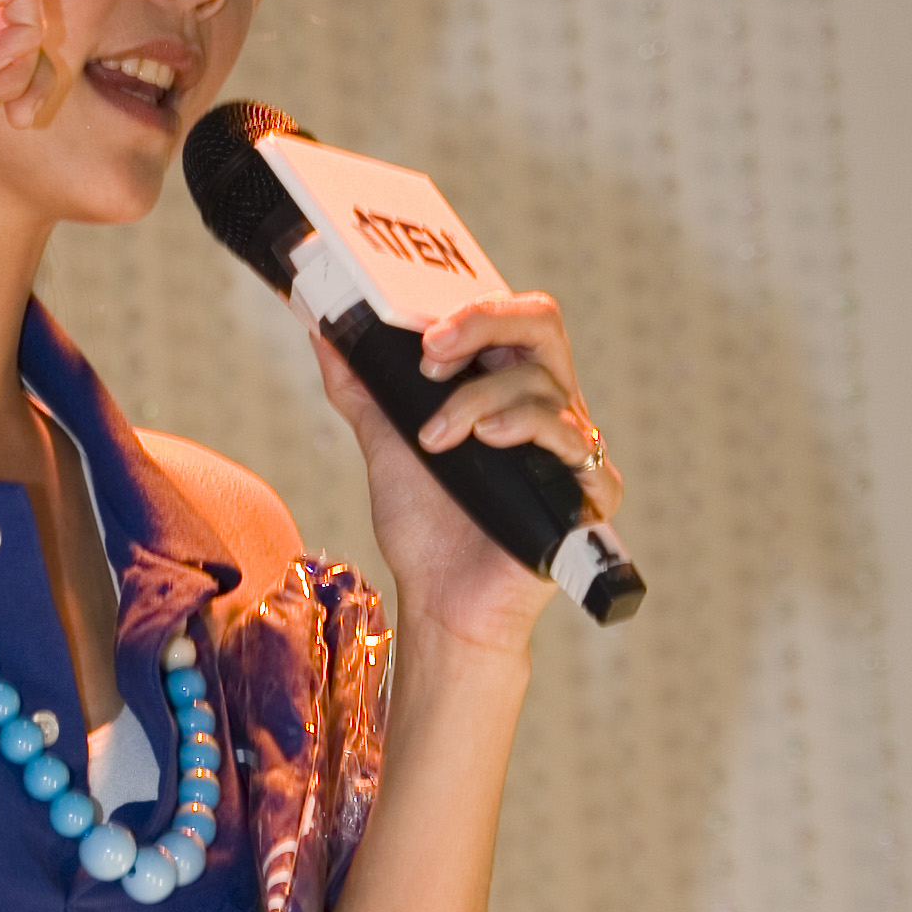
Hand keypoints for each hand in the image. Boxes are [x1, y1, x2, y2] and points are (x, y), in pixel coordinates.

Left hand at [314, 290, 623, 654]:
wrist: (438, 602)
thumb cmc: (426, 529)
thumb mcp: (386, 444)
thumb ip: (362, 388)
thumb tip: (321, 332)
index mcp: (507, 387)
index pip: (511, 318)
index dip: (471, 309)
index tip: (419, 335)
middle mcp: (547, 407)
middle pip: (543, 325)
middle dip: (485, 324)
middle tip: (432, 354)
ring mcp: (571, 447)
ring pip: (542, 384)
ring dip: (477, 400)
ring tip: (436, 439)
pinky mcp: (590, 492)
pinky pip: (574, 440)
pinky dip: (529, 430)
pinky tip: (490, 442)